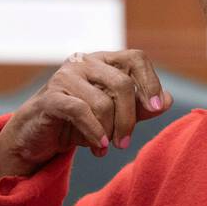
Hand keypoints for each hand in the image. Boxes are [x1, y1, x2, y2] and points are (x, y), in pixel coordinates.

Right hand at [0, 50, 172, 188]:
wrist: (38, 137)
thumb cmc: (80, 123)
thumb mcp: (116, 116)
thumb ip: (141, 107)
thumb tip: (168, 100)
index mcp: (103, 61)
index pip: (136, 58)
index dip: (150, 82)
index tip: (157, 109)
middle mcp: (85, 62)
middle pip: (122, 84)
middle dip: (129, 118)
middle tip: (126, 143)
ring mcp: (64, 77)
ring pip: (102, 102)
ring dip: (110, 131)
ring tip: (107, 147)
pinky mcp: (49, 98)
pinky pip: (80, 112)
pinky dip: (95, 132)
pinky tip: (99, 147)